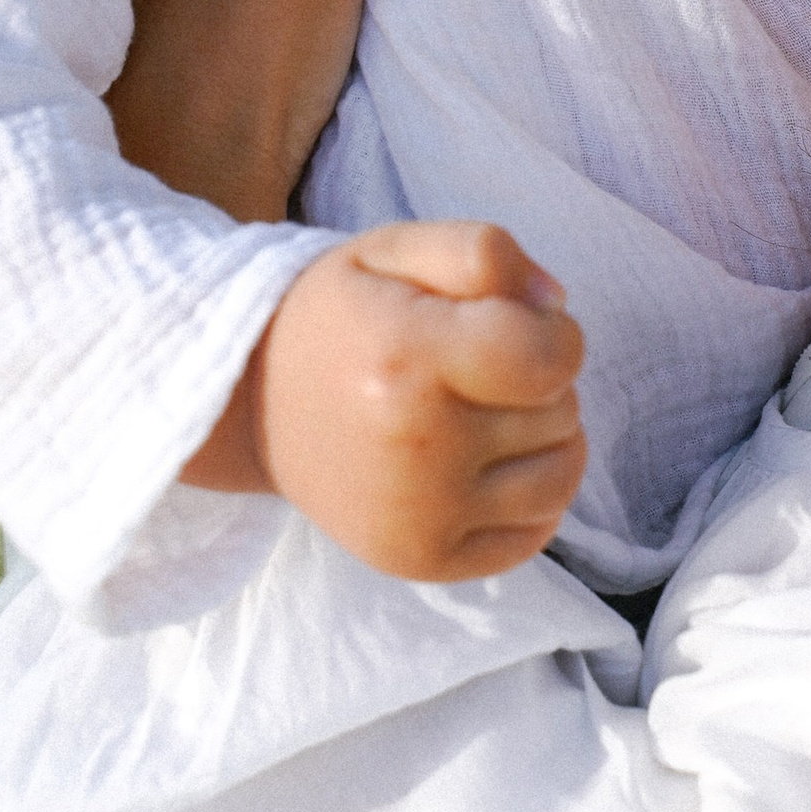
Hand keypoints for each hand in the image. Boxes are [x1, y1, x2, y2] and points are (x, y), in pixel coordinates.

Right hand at [187, 221, 588, 580]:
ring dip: (546, 440)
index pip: (553, 359)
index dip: (556, 333)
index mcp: (409, 358)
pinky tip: (491, 466)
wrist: (251, 405)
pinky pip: (533, 538)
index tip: (517, 324)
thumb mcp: (395, 250)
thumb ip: (483, 252)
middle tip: (480, 369)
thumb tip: (556, 304)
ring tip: (490, 414)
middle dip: (541, 382)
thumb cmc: (339, 319)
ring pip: (559, 480)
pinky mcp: (422, 561)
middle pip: (559, 414)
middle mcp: (417, 447)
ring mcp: (420, 516)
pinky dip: (532, 500)